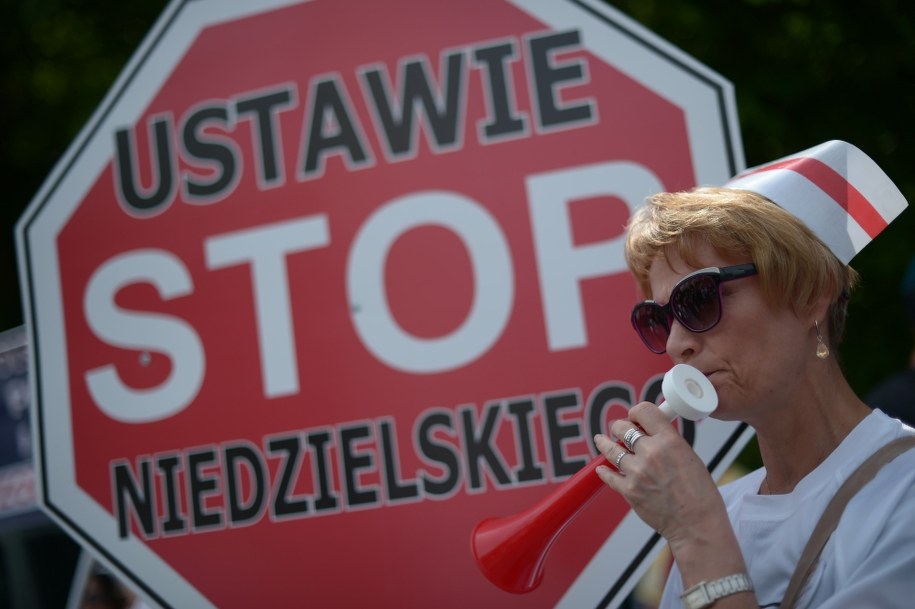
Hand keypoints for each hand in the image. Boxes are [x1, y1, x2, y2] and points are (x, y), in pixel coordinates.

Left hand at [594, 401, 725, 545]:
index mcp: (670, 441)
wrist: (697, 524)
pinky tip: (601, 468)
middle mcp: (651, 453)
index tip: (634, 416)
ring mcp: (637, 472)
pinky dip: (604, 471)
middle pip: (622, 428)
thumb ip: (669, 442)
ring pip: (611, 450)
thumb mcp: (690, 457)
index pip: (644, 411)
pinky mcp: (629, 491)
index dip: (636, 412)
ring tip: (600, 440)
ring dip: (605, 444)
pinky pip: (609, 476)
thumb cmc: (700, 494)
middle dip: (619, 427)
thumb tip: (652, 433)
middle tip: (618, 429)